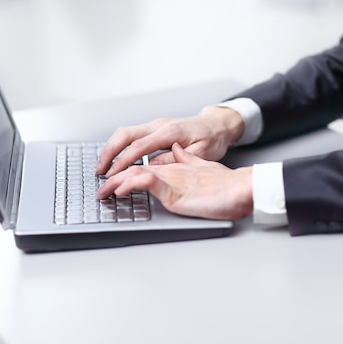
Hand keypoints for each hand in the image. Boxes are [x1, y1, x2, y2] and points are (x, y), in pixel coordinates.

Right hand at [96, 106, 244, 176]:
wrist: (217, 125)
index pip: (139, 147)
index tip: (113, 173)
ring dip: (111, 148)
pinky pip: (131, 134)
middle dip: (109, 152)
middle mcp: (159, 125)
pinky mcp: (154, 127)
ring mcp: (155, 124)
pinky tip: (114, 157)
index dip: (123, 161)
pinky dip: (119, 145)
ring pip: (125, 132)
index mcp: (170, 132)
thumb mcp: (201, 154)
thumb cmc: (212, 139)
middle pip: (125, 135)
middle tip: (100, 170)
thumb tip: (153, 166)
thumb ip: (176, 160)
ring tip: (102, 165)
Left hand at [97, 143, 252, 219]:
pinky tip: (120, 191)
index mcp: (174, 159)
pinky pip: (147, 180)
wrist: (242, 187)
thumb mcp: (201, 165)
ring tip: (103, 191)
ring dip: (115, 181)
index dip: (124, 165)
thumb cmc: (225, 181)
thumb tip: (175, 152)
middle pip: (133, 161)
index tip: (110, 175)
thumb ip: (186, 158)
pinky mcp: (174, 185)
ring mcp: (170, 173)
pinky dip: (131, 184)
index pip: (143, 157)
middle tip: (100, 187)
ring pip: (135, 170)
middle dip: (112, 173)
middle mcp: (169, 163)